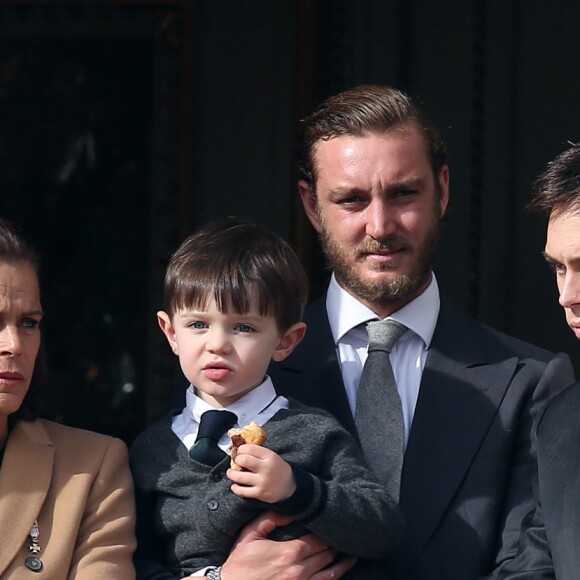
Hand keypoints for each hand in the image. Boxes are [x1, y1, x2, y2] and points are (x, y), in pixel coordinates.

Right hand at [221, 511, 353, 579]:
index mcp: (289, 552)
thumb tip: (289, 511)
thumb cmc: (239, 563)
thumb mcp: (250, 535)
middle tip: (341, 537)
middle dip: (335, 545)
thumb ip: (270, 519)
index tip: (332, 525)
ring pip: (330, 574)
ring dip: (342, 564)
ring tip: (351, 557)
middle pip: (327, 555)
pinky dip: (332, 578)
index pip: (318, 540)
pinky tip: (337, 572)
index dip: (327, 532)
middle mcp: (299, 571)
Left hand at [227, 444, 295, 502]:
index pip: (250, 448)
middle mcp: (265, 468)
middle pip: (243, 460)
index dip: (241, 449)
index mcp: (270, 456)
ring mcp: (262, 481)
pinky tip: (234, 485)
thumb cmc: (278, 469)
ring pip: (240, 476)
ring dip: (231, 474)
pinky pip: (242, 491)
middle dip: (236, 459)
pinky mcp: (260, 493)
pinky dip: (235, 488)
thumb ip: (259, 453)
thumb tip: (241, 449)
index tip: (239, 451)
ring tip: (230, 472)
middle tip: (236, 461)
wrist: (289, 487)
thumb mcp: (273, 456)